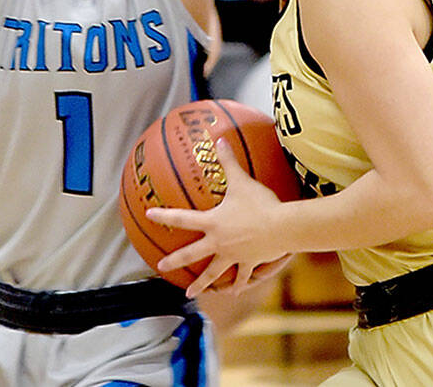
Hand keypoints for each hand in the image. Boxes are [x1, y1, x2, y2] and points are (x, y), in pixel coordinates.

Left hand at [147, 139, 289, 297]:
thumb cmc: (260, 203)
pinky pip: (241, 276)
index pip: (183, 218)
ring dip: (201, 283)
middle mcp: (219, 242)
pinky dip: (237, 284)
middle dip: (175, 260)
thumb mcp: (242, 180)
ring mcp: (233, 255)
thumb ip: (229, 161)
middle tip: (160, 267)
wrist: (282, 227)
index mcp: (213, 222)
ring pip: (213, 272)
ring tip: (189, 294)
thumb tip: (220, 139)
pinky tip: (233, 291)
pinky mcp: (248, 262)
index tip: (150, 214)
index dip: (165, 215)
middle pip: (192, 254)